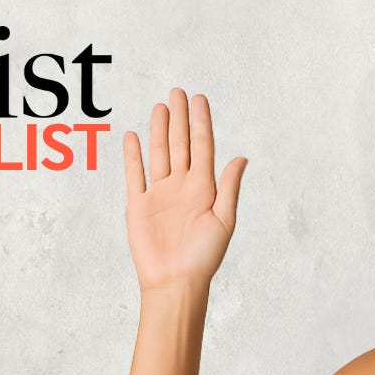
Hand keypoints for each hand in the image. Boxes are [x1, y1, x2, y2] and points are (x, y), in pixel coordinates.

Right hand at [122, 88, 248, 293]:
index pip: (202, 147)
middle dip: (180, 118)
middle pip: (180, 144)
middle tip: (178, 92)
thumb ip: (229, 187)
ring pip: (159, 154)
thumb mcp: (224, 220)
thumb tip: (241, 157)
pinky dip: (133, 156)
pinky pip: (135, 175)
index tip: (199, 99)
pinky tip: (134, 136)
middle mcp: (182, 187)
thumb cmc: (203, 258)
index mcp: (204, 189)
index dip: (201, 122)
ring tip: (161, 106)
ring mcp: (159, 195)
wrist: (175, 282)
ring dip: (160, 130)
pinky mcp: (139, 206)